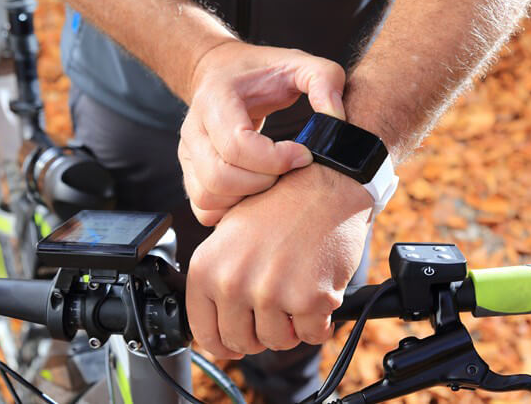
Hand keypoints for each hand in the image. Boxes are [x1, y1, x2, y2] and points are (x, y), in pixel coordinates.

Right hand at [178, 41, 346, 225]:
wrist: (222, 72)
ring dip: (247, 199)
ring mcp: (188, 156)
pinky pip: (203, 209)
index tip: (303, 155)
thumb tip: (336, 118)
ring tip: (274, 180)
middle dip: (263, 183)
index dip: (275, 159)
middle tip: (289, 171)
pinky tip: (255, 192)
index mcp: (215, 99)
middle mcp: (193, 130)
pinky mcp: (191, 175)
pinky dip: (231, 210)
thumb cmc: (261, 71)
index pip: (236, 145)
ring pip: (208, 198)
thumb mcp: (298, 63)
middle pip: (219, 177)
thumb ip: (324, 79)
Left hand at [186, 164, 372, 357]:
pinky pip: (311, 335)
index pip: (205, 332)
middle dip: (261, 335)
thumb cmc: (279, 207)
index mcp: (207, 268)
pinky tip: (318, 295)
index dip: (224, 344)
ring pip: (278, 341)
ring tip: (298, 295)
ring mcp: (271, 292)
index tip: (236, 344)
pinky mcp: (309, 299)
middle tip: (276, 313)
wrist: (324, 186)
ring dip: (291, 327)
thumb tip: (216, 323)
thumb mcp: (229, 235)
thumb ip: (218, 278)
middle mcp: (233, 282)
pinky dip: (319, 322)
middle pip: (242, 342)